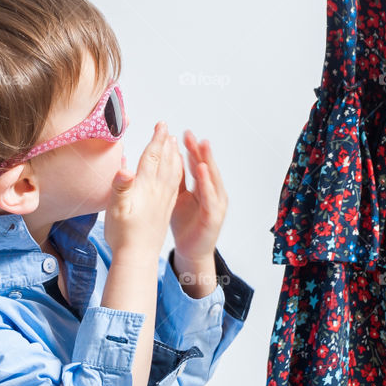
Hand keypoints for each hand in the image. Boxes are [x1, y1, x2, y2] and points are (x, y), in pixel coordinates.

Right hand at [104, 122, 183, 263]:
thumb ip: (120, 186)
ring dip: (174, 156)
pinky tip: (177, 171)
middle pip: (164, 161)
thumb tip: (125, 168)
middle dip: (166, 144)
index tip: (161, 125)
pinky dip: (177, 172)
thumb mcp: (115, 209)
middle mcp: (158, 191)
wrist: (138, 257)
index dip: (156, 139)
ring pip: (172, 172)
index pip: (152, 157)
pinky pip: (175, 185)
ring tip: (174, 144)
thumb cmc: (123, 234)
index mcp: (145, 187)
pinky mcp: (165, 209)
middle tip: (167, 129)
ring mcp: (163, 200)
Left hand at [170, 129, 227, 263]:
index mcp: (201, 187)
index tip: (183, 133)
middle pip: (205, 167)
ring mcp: (215, 203)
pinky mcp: (214, 216)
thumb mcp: (177, 197)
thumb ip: (176, 179)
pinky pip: (210, 197)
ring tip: (201, 145)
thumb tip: (169, 157)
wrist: (191, 251)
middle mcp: (212, 192)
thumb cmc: (185, 223)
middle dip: (199, 150)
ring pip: (211, 179)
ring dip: (207, 161)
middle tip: (192, 134)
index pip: (196, 164)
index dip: (191, 149)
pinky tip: (202, 172)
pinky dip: (207, 184)